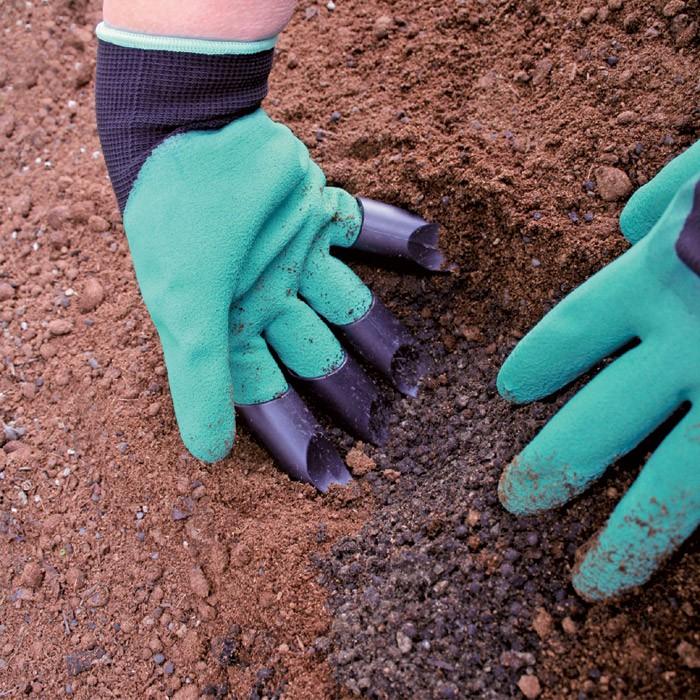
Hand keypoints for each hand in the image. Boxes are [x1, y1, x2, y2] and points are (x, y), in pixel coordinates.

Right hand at [95, 24, 443, 489]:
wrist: (190, 132)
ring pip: (349, 307)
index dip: (298, 436)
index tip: (335, 479)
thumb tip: (206, 457)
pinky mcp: (322, 214)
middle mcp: (264, 301)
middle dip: (350, 395)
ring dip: (383, 339)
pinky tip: (435, 258)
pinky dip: (403, 244)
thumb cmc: (181, 228)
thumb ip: (198, 384)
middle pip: (316, 359)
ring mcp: (296, 258)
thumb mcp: (187, 314)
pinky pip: (370, 233)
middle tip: (390, 435)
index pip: (268, 396)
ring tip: (416, 377)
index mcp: (229, 329)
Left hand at [497, 143, 699, 599]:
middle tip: (514, 501)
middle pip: (602, 422)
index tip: (511, 391)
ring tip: (590, 580)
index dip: (541, 361)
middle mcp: (694, 343)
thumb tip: (627, 222)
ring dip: (631, 540)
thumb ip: (675, 192)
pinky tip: (689, 572)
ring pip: (677, 489)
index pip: (576, 330)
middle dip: (556, 465)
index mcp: (664, 275)